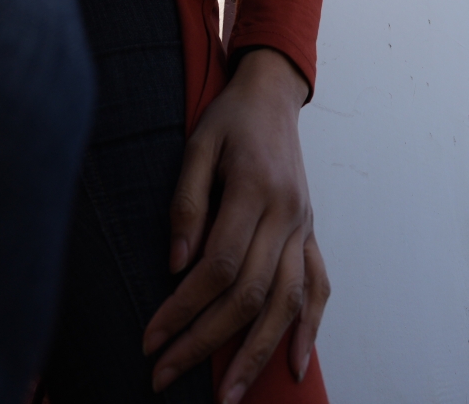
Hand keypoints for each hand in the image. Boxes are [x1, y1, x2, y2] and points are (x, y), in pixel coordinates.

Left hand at [144, 48, 328, 402]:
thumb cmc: (228, 119)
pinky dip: (310, 330)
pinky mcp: (311, 235)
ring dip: (257, 353)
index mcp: (255, 189)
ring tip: (230, 396)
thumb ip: (186, 202)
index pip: (219, 266)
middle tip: (165, 376)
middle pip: (250, 294)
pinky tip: (296, 366)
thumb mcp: (197, 145)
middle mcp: (287, 214)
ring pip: (287, 302)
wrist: (273, 95)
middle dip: (206, 343)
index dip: (183, 308)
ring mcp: (304, 227)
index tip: (150, 338)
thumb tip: (175, 264)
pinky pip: (318, 288)